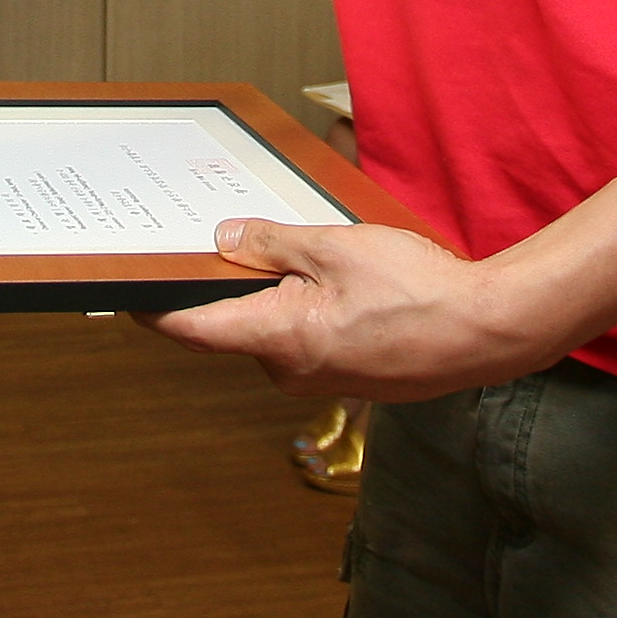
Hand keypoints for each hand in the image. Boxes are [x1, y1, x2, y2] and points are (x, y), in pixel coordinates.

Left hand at [151, 221, 539, 401]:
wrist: (488, 332)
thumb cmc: (418, 291)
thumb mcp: (334, 247)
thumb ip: (272, 243)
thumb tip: (224, 238)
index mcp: (278, 339)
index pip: (192, 329)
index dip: (154, 308)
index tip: (128, 290)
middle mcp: (291, 371)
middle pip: (234, 326)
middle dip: (230, 284)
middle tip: (235, 237)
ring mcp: (321, 381)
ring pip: (275, 331)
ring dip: (278, 295)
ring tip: (310, 252)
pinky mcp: (349, 379)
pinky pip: (309, 341)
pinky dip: (309, 310)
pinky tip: (341, 283)